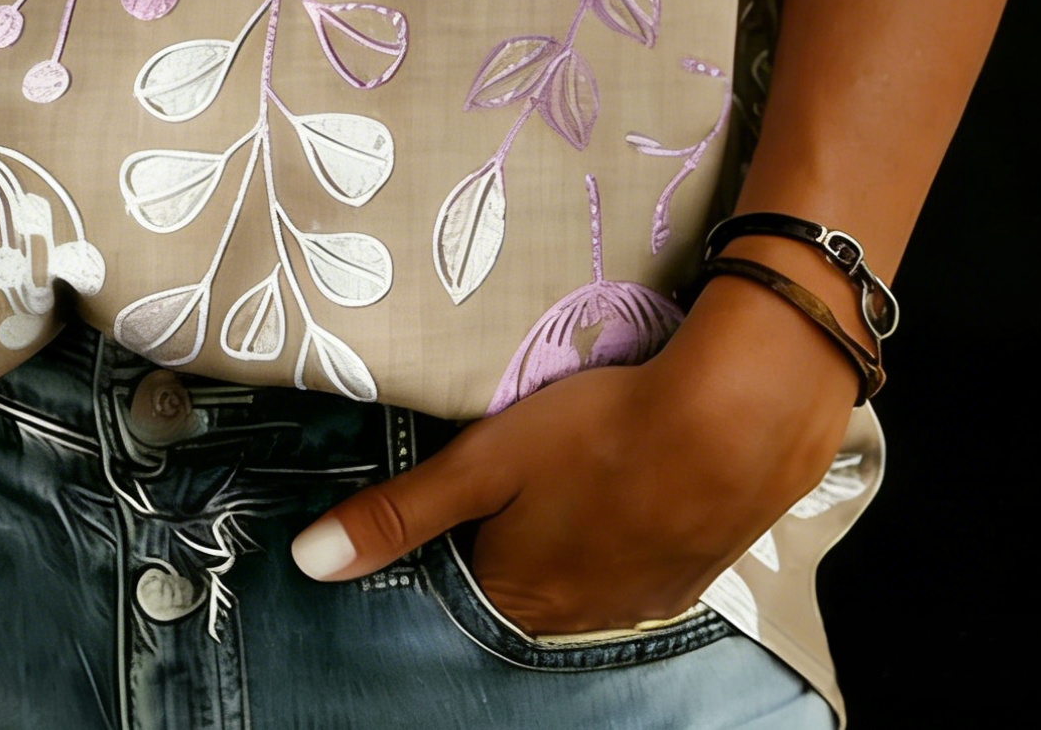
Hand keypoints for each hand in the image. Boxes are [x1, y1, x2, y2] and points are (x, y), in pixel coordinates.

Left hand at [290, 270, 856, 633]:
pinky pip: (639, 557)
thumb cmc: (596, 434)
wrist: (733, 422)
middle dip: (519, 521)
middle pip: (523, 570)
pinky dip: (630, 521)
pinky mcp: (693, 576)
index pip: (464, 566)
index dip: (467, 512)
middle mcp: (579, 618)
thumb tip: (306, 562)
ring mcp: (642, 601)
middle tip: (534, 450)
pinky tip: (637, 474)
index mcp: (518, 596)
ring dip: (578, 522)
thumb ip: (398, 511)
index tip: (480, 465)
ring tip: (585, 456)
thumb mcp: (483, 462)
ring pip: (584, 564)